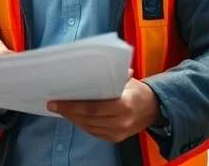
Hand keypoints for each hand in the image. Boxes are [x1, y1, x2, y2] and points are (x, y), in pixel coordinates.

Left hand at [47, 70, 163, 142]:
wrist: (154, 109)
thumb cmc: (138, 91)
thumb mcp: (127, 80)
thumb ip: (110, 77)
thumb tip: (87, 69)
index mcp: (123, 106)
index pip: (92, 108)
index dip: (72, 106)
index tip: (55, 102)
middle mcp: (120, 122)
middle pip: (87, 119)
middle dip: (68, 112)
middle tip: (53, 105)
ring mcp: (117, 133)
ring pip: (88, 127)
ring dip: (73, 118)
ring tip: (61, 109)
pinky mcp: (115, 139)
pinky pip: (93, 132)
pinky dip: (82, 124)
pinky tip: (74, 116)